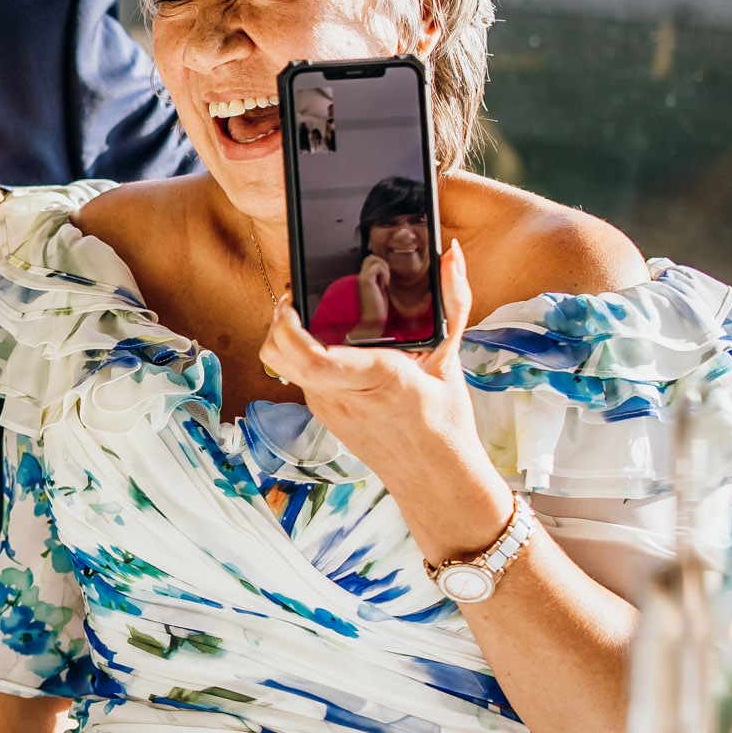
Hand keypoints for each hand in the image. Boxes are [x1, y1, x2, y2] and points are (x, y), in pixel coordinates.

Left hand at [259, 241, 511, 563]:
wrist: (435, 478)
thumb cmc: (446, 422)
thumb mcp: (451, 359)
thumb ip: (453, 301)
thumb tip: (453, 255)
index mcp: (374, 377)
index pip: (309, 356)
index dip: (287, 326)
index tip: (292, 299)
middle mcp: (340, 395)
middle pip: (279, 355)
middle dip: (278, 321)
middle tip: (298, 297)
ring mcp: (326, 407)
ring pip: (285, 365)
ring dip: (288, 336)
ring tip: (312, 312)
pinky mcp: (324, 413)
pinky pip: (300, 377)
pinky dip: (304, 354)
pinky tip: (329, 341)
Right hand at [356, 253, 391, 316]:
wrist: (372, 318)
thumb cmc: (378, 307)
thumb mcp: (381, 290)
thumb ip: (381, 279)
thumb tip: (386, 270)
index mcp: (364, 278)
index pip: (370, 261)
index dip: (381, 266)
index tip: (386, 281)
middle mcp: (361, 276)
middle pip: (371, 257)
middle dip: (383, 263)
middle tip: (386, 279)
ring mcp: (362, 277)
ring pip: (374, 259)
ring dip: (384, 268)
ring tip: (385, 282)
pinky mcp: (365, 280)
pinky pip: (377, 267)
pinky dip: (384, 274)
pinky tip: (384, 285)